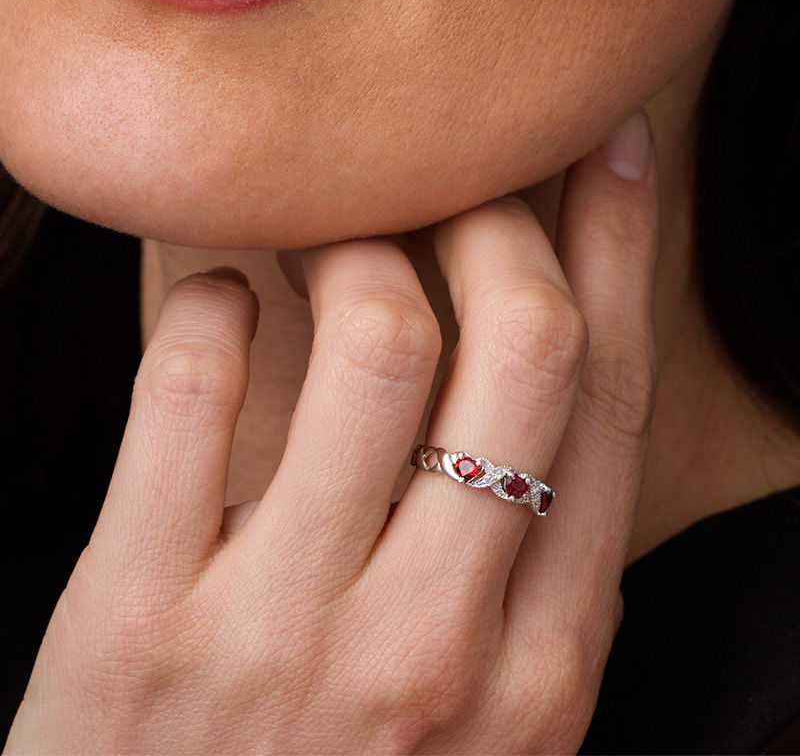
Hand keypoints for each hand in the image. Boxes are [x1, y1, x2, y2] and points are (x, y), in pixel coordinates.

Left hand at [6, 113, 657, 753]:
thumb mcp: (484, 717)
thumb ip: (528, 576)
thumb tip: (546, 389)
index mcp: (538, 670)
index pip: (610, 402)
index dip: (621, 250)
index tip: (602, 158)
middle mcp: (431, 644)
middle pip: (525, 346)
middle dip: (503, 218)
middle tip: (456, 177)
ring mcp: (280, 631)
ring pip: (374, 338)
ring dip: (356, 240)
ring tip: (327, 231)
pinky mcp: (135, 618)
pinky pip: (191, 388)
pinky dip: (213, 306)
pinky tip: (224, 303)